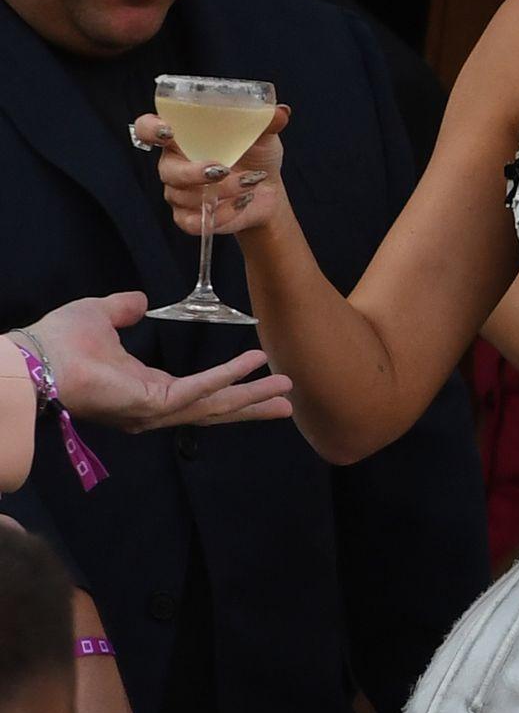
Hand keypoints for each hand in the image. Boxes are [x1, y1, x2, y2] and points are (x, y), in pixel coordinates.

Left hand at [26, 294, 291, 428]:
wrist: (36, 356)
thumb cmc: (60, 341)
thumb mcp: (102, 315)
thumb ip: (125, 309)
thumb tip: (142, 302)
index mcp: (147, 389)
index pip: (199, 392)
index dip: (232, 384)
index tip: (261, 374)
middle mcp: (156, 407)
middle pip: (216, 409)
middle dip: (254, 405)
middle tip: (289, 402)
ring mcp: (156, 409)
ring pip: (216, 405)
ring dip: (253, 396)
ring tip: (286, 388)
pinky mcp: (153, 402)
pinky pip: (201, 388)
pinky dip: (229, 375)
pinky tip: (255, 362)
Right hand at [130, 104, 289, 238]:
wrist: (267, 192)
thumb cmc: (256, 156)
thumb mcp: (263, 136)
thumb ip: (266, 121)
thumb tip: (282, 111)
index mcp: (182, 136)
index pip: (147, 128)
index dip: (150, 129)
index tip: (168, 131)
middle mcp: (174, 163)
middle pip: (166, 169)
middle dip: (194, 172)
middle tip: (224, 169)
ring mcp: (178, 192)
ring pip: (184, 196)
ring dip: (222, 191)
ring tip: (249, 183)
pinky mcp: (189, 218)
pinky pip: (194, 221)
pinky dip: (221, 214)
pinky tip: (241, 202)